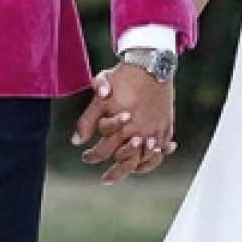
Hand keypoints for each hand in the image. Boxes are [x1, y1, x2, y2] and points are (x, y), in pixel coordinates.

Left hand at [71, 64, 175, 183]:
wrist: (151, 64)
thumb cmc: (123, 78)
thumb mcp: (100, 96)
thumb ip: (87, 120)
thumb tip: (75, 142)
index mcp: (120, 126)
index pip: (103, 151)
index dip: (92, 157)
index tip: (86, 157)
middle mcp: (138, 132)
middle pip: (123, 161)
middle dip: (112, 172)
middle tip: (105, 177)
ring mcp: (154, 131)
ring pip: (143, 161)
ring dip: (131, 170)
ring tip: (123, 176)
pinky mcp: (166, 127)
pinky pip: (160, 152)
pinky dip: (152, 160)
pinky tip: (143, 164)